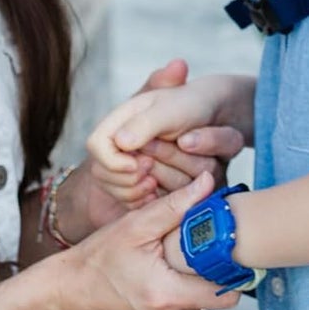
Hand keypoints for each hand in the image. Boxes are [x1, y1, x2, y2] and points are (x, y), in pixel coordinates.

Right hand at [53, 172, 235, 309]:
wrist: (68, 294)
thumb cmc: (99, 257)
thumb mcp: (135, 226)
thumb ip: (176, 206)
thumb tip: (208, 183)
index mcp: (165, 295)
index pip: (225, 291)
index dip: (225, 268)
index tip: (218, 253)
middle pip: (213, 299)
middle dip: (204, 277)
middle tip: (181, 260)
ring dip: (189, 292)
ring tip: (163, 275)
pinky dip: (176, 308)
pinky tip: (155, 292)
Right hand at [80, 59, 198, 227]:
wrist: (213, 113)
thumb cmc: (191, 106)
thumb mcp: (170, 110)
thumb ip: (146, 124)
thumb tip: (121, 142)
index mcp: (121, 118)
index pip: (95, 144)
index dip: (113, 160)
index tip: (139, 164)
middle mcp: (120, 142)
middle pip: (103, 172)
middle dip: (130, 178)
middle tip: (152, 170)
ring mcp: (128, 163)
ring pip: (120, 191)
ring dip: (142, 190)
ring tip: (159, 180)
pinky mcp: (139, 182)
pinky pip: (133, 203)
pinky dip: (148, 201)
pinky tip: (163, 193)